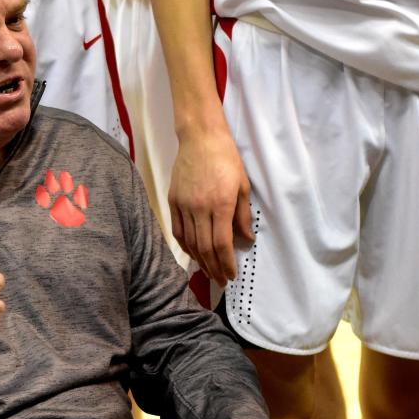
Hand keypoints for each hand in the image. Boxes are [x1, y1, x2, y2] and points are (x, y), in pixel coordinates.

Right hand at [168, 124, 252, 284]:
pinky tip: (192, 253)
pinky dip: (184, 245)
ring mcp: (183, 204)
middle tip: (220, 280)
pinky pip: (177, 230)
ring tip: (208, 271)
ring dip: (199, 260)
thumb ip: (243, 215)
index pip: (221, 243)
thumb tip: (246, 239)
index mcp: (220, 204)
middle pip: (205, 247)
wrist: (200, 138)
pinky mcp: (172, 200)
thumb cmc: (226, 158)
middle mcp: (199, 208)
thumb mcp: (243, 185)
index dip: (226, 263)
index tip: (231, 275)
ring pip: (189, 242)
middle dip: (213, 268)